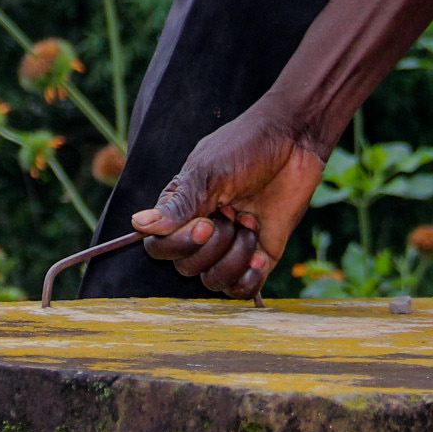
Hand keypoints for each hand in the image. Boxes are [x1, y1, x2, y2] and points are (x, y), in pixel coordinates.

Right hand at [130, 104, 328, 298]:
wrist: (294, 142)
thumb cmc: (246, 147)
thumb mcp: (209, 173)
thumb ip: (178, 205)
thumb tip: (138, 223)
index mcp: (180, 209)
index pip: (159, 247)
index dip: (179, 244)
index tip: (205, 223)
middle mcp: (201, 231)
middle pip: (187, 268)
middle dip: (214, 245)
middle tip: (234, 212)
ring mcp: (230, 246)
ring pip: (215, 281)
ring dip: (235, 256)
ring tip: (251, 222)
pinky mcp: (259, 256)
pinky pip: (243, 289)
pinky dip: (250, 278)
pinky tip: (260, 254)